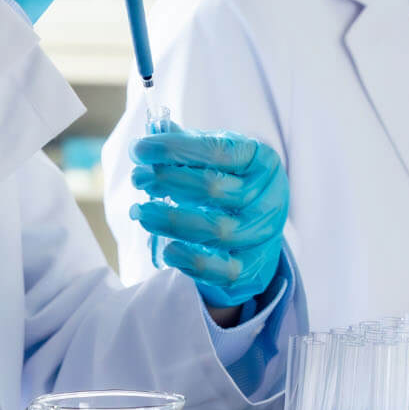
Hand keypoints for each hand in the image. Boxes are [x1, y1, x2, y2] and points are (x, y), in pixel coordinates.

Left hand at [130, 124, 289, 307]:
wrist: (257, 226)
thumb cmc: (230, 183)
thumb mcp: (216, 158)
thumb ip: (186, 147)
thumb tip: (149, 138)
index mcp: (261, 160)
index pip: (218, 151)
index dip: (175, 149)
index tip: (140, 149)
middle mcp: (269, 195)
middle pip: (214, 189)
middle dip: (168, 182)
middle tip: (139, 179)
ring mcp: (264, 233)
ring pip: (217, 231)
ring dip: (171, 221)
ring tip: (141, 212)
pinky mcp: (254, 267)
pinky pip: (225, 271)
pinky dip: (193, 261)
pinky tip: (169, 249)